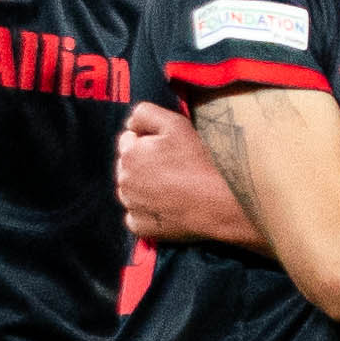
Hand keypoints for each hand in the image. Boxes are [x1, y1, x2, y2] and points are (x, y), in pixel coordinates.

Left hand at [114, 102, 261, 246]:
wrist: (216, 203)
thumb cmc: (197, 161)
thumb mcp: (175, 124)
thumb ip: (145, 114)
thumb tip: (130, 126)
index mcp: (129, 153)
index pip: (128, 140)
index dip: (148, 140)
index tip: (168, 148)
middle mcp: (123, 181)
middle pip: (128, 166)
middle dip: (143, 164)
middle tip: (173, 168)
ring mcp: (130, 206)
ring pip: (132, 191)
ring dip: (144, 188)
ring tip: (173, 188)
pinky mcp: (139, 227)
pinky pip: (137, 216)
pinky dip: (147, 212)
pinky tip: (168, 207)